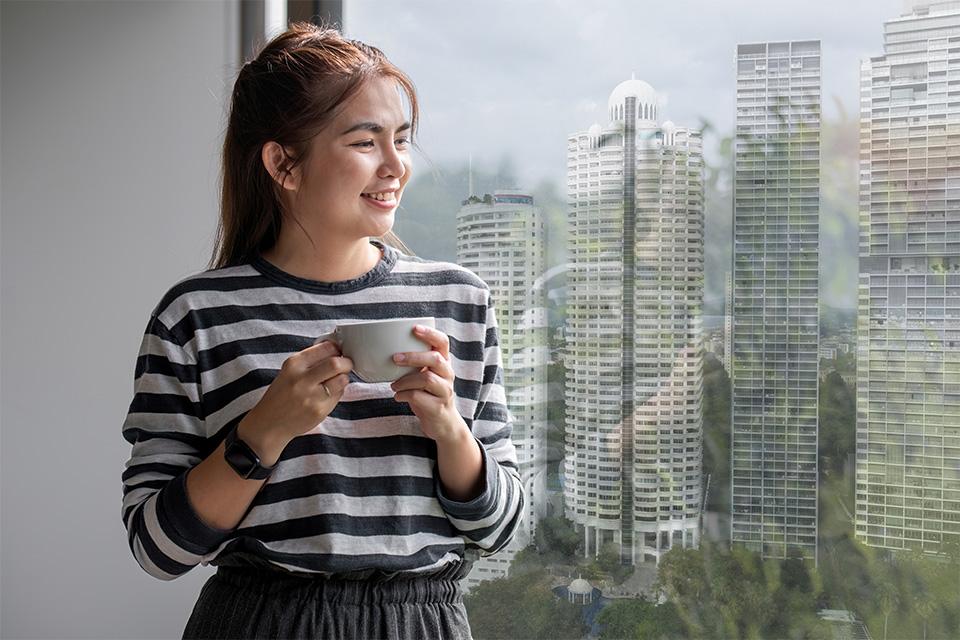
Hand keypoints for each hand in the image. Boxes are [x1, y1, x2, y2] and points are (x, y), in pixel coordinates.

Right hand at [239, 340, 352, 463]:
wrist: (269, 424)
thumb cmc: (281, 395)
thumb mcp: (289, 371)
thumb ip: (310, 360)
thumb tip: (336, 349)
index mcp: (293, 364)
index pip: (325, 348)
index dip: (337, 348)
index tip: (338, 352)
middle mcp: (301, 379)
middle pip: (336, 363)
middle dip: (346, 363)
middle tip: (346, 365)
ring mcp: (311, 396)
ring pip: (342, 379)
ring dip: (343, 378)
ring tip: (336, 380)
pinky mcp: (319, 411)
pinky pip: (339, 395)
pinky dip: (338, 392)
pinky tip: (328, 394)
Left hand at [390, 324, 467, 442]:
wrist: (443, 424)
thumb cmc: (428, 395)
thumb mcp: (424, 376)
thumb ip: (415, 363)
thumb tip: (384, 349)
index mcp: (444, 363)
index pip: (443, 342)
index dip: (430, 334)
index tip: (414, 328)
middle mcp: (448, 375)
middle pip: (435, 359)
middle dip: (413, 356)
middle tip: (395, 358)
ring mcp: (445, 391)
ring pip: (426, 378)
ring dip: (404, 380)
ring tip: (394, 385)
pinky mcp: (438, 407)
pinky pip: (418, 396)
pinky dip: (403, 395)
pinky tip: (398, 397)